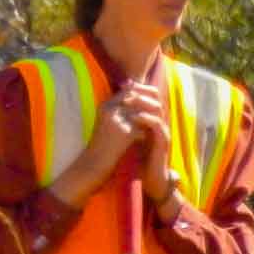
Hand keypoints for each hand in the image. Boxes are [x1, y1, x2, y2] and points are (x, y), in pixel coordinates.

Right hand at [48, 80, 171, 209]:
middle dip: (150, 101)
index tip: (153, 98)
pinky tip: (147, 138)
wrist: (92, 163)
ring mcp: (117, 121)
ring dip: (151, 116)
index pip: (129, 90)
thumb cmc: (100, 144)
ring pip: (142, 112)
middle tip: (160, 107)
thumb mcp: (106, 123)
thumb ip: (119, 110)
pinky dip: (146, 133)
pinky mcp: (124, 134)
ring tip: (157, 121)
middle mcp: (110, 109)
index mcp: (105, 105)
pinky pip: (142, 129)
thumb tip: (138, 100)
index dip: (143, 92)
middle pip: (137, 97)